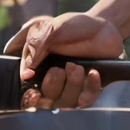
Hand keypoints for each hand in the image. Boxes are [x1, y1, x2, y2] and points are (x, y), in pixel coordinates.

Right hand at [4, 11, 122, 107]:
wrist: (103, 26)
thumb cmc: (74, 26)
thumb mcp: (53, 28)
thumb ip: (36, 44)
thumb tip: (26, 70)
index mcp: (38, 67)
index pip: (27, 90)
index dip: (28, 93)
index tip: (32, 78)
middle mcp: (53, 81)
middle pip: (46, 100)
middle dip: (53, 83)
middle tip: (62, 67)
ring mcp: (71, 87)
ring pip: (66, 103)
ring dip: (72, 84)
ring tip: (78, 67)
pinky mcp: (89, 89)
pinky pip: (87, 100)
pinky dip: (90, 86)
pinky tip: (93, 72)